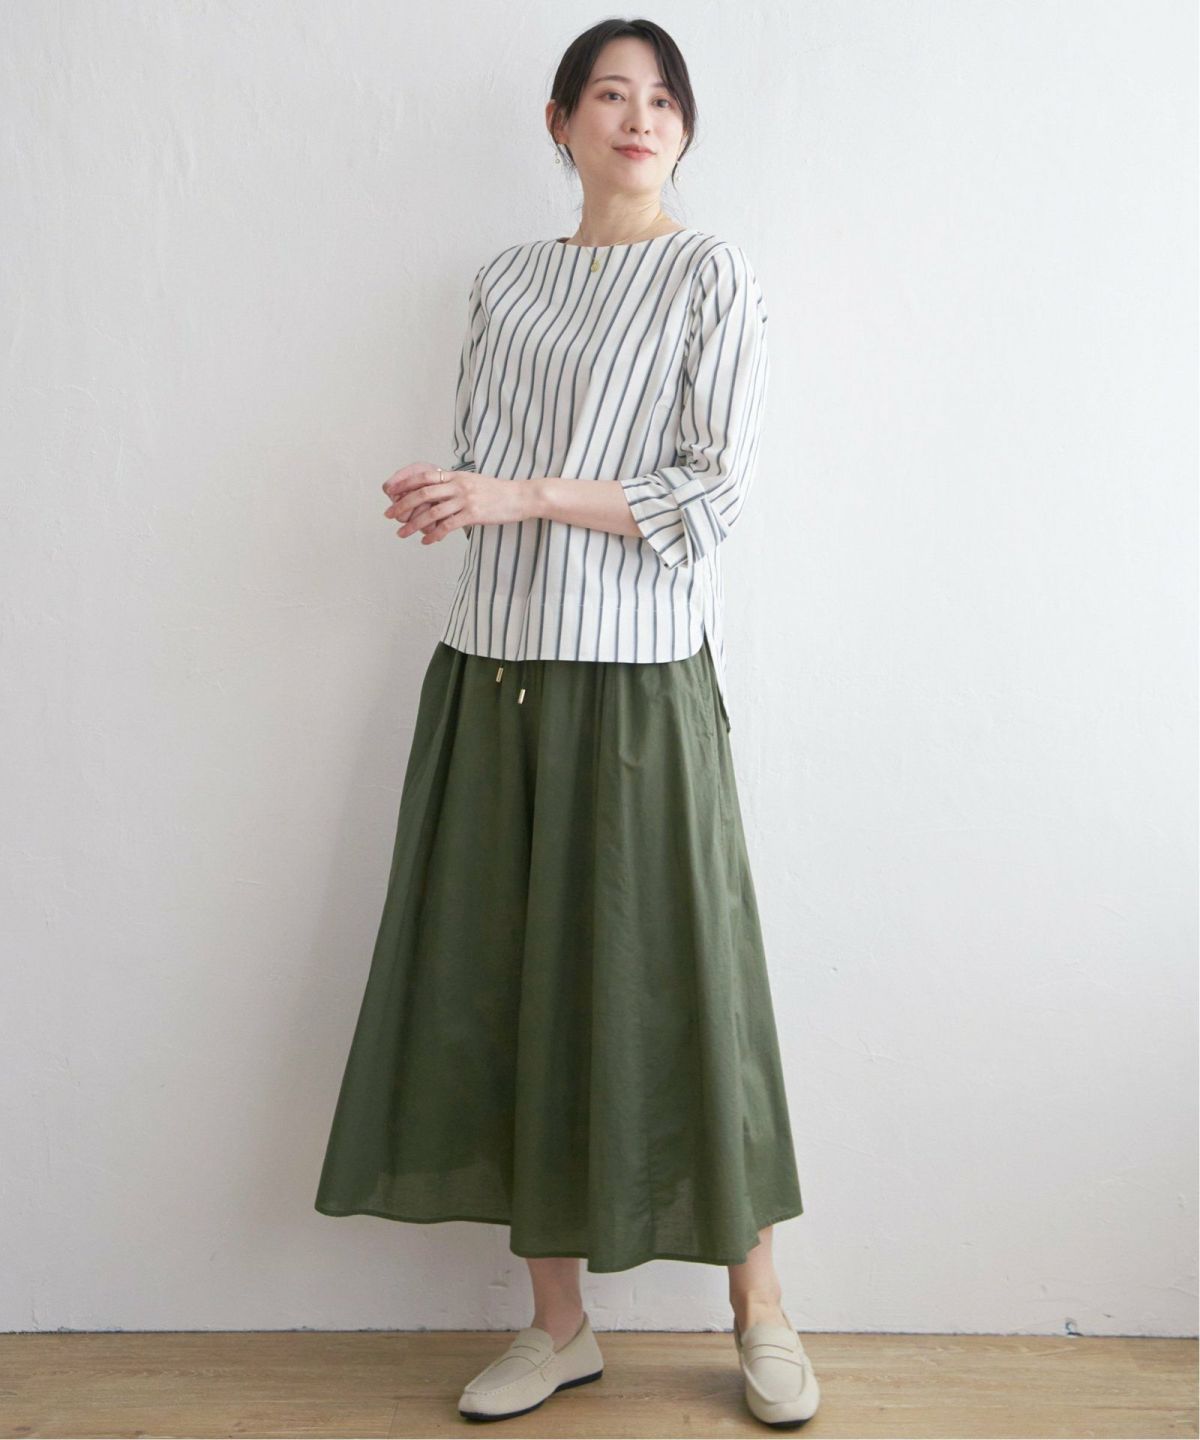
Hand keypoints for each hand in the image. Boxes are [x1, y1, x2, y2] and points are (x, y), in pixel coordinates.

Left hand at [382, 463, 533, 544]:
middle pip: (423, 494)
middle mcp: (458, 485)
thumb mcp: (474, 482)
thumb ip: (455, 486)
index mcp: (456, 476)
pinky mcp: (474, 514)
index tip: (390, 492)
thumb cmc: (497, 492)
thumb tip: (438, 493)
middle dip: (403, 505)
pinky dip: (434, 535)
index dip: (404, 484)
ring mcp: (466, 500)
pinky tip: (426, 541)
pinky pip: (448, 526)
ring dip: (414, 524)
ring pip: (432, 512)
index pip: (424, 476)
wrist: (521, 496)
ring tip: (402, 533)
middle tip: (389, 516)